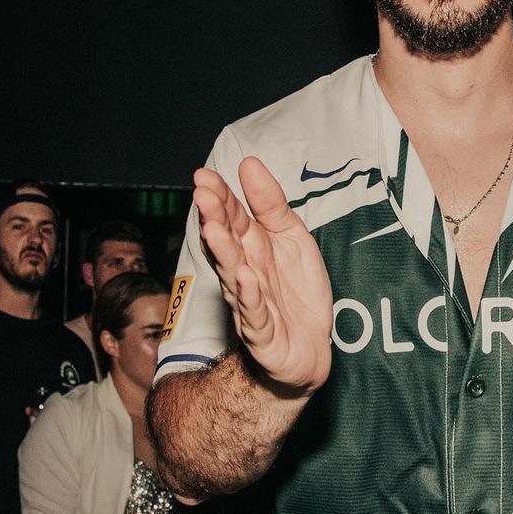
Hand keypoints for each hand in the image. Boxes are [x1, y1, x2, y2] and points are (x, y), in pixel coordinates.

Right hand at [194, 157, 333, 393]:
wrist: (309, 349)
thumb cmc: (295, 292)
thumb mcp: (292, 238)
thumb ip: (271, 204)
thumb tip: (249, 164)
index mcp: (252, 248)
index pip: (233, 218)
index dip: (220, 198)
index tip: (205, 175)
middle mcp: (244, 273)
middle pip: (227, 243)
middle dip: (215, 219)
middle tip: (203, 194)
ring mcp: (250, 304)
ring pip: (233, 276)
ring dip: (224, 253)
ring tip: (215, 229)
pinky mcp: (263, 334)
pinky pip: (255, 314)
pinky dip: (250, 296)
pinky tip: (246, 278)